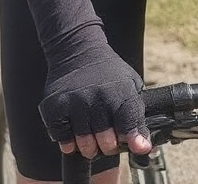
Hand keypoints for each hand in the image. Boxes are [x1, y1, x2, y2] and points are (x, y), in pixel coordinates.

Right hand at [39, 45, 150, 161]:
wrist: (76, 50)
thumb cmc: (108, 71)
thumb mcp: (130, 84)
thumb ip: (137, 115)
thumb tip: (143, 147)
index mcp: (120, 92)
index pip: (129, 128)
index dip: (133, 141)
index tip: (136, 145)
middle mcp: (97, 99)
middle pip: (107, 144)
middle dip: (109, 145)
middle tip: (108, 137)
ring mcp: (75, 104)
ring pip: (86, 146)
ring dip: (90, 146)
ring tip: (91, 133)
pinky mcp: (55, 109)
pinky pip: (64, 142)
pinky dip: (69, 141)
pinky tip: (74, 127)